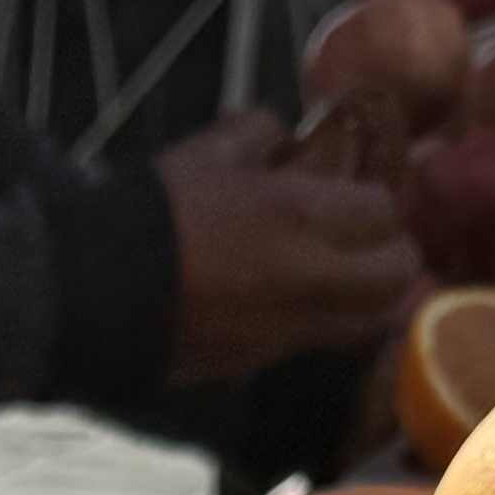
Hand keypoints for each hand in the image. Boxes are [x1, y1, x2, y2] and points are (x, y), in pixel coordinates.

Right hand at [157, 113, 422, 381]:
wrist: (98, 291)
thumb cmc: (154, 211)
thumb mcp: (210, 148)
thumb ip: (263, 134)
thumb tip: (288, 141)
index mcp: (302, 217)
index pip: (384, 212)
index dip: (377, 198)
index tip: (359, 189)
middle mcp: (311, 280)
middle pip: (396, 277)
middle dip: (393, 254)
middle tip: (370, 238)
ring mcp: (289, 328)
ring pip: (367, 321)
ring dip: (367, 295)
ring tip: (344, 273)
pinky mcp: (260, 359)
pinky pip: (318, 338)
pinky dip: (323, 317)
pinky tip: (292, 295)